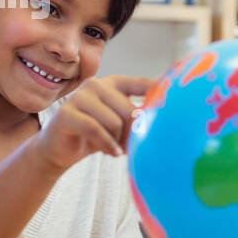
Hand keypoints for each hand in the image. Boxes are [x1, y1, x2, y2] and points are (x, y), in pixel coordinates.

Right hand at [30, 75, 154, 171]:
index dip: (160, 91)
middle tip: (129, 147)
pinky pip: (96, 129)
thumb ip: (136, 119)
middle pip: (129, 109)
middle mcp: (96, 84)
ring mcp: (79, 97)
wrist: (58, 150)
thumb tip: (162, 123)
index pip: (142, 84)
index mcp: (113, 84)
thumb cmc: (94, 137)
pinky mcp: (66, 113)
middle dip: (133, 132)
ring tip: (115, 149)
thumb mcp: (118, 126)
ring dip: (118, 141)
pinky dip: (107, 144)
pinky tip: (111, 153)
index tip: (179, 98)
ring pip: (114, 121)